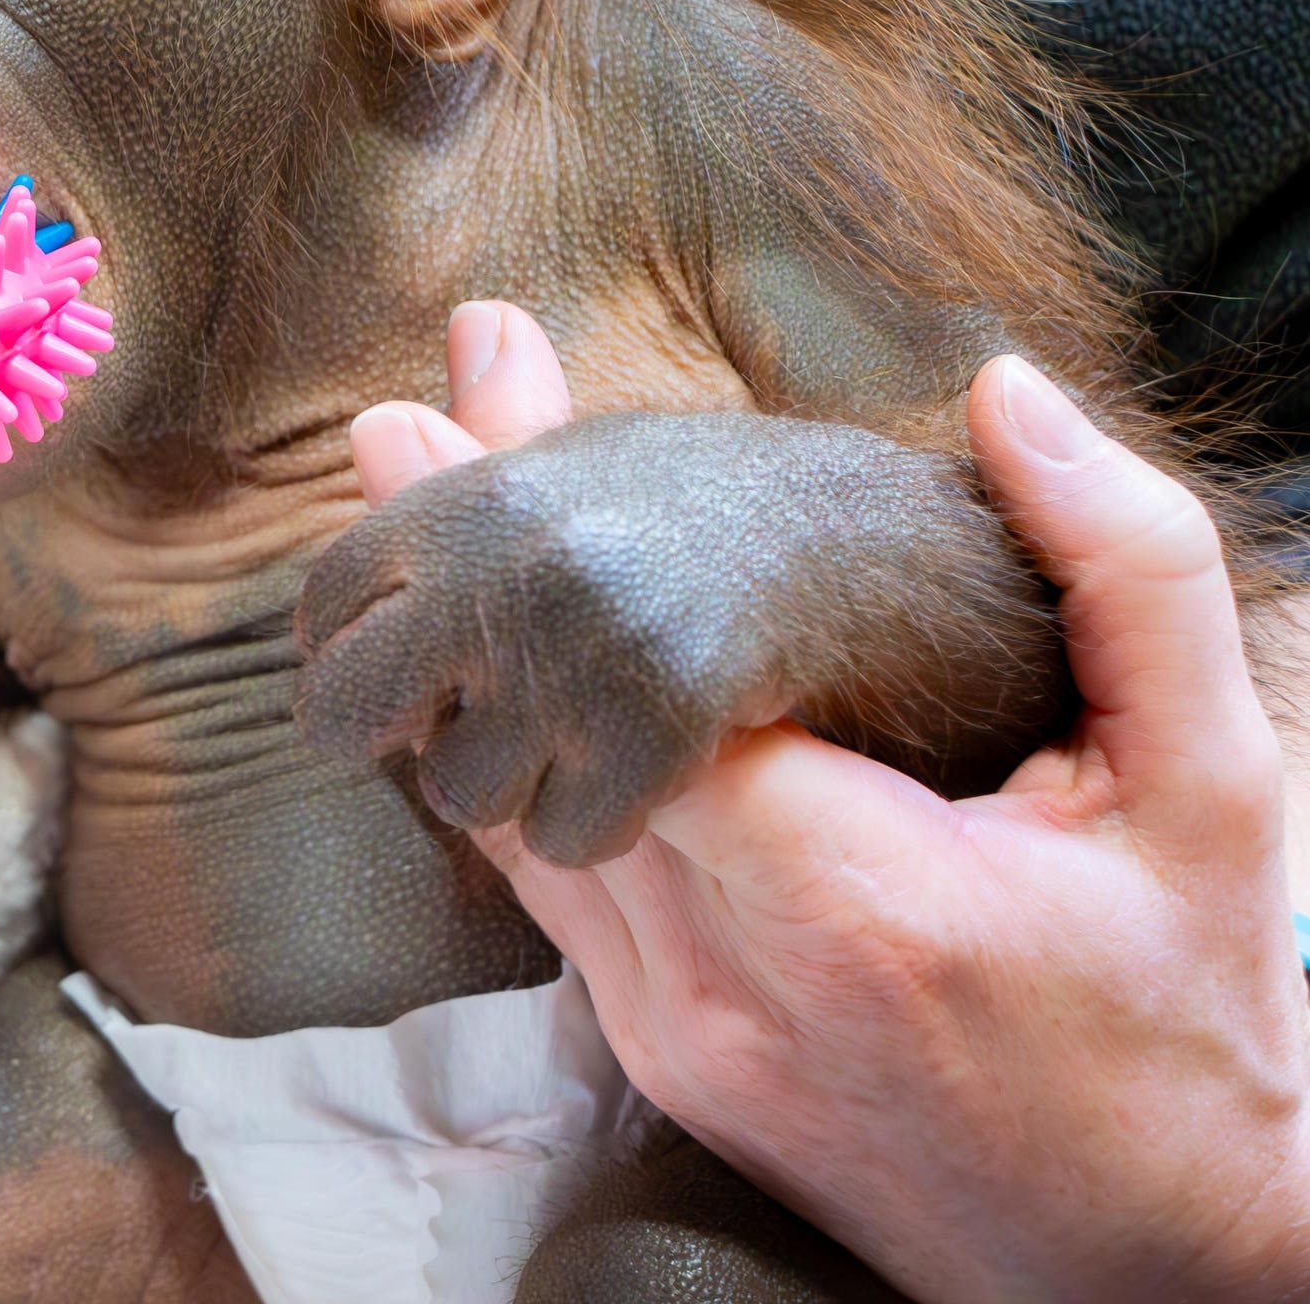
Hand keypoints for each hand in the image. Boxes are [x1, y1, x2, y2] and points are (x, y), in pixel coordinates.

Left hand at [353, 303, 1309, 1303]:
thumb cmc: (1190, 1018)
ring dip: (455, 658)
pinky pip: (545, 886)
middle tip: (397, 427)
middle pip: (545, 739)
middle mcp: (731, 980)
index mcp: (860, 908)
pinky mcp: (653, 1056)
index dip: (552, 576)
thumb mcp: (1217, 792)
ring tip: (403, 496)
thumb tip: (1007, 396)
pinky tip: (462, 665)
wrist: (1150, 1262)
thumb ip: (1127, 579)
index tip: (472, 432)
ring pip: (512, 820)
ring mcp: (675, 1030)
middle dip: (476, 578)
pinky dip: (499, 760)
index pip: (642, 709)